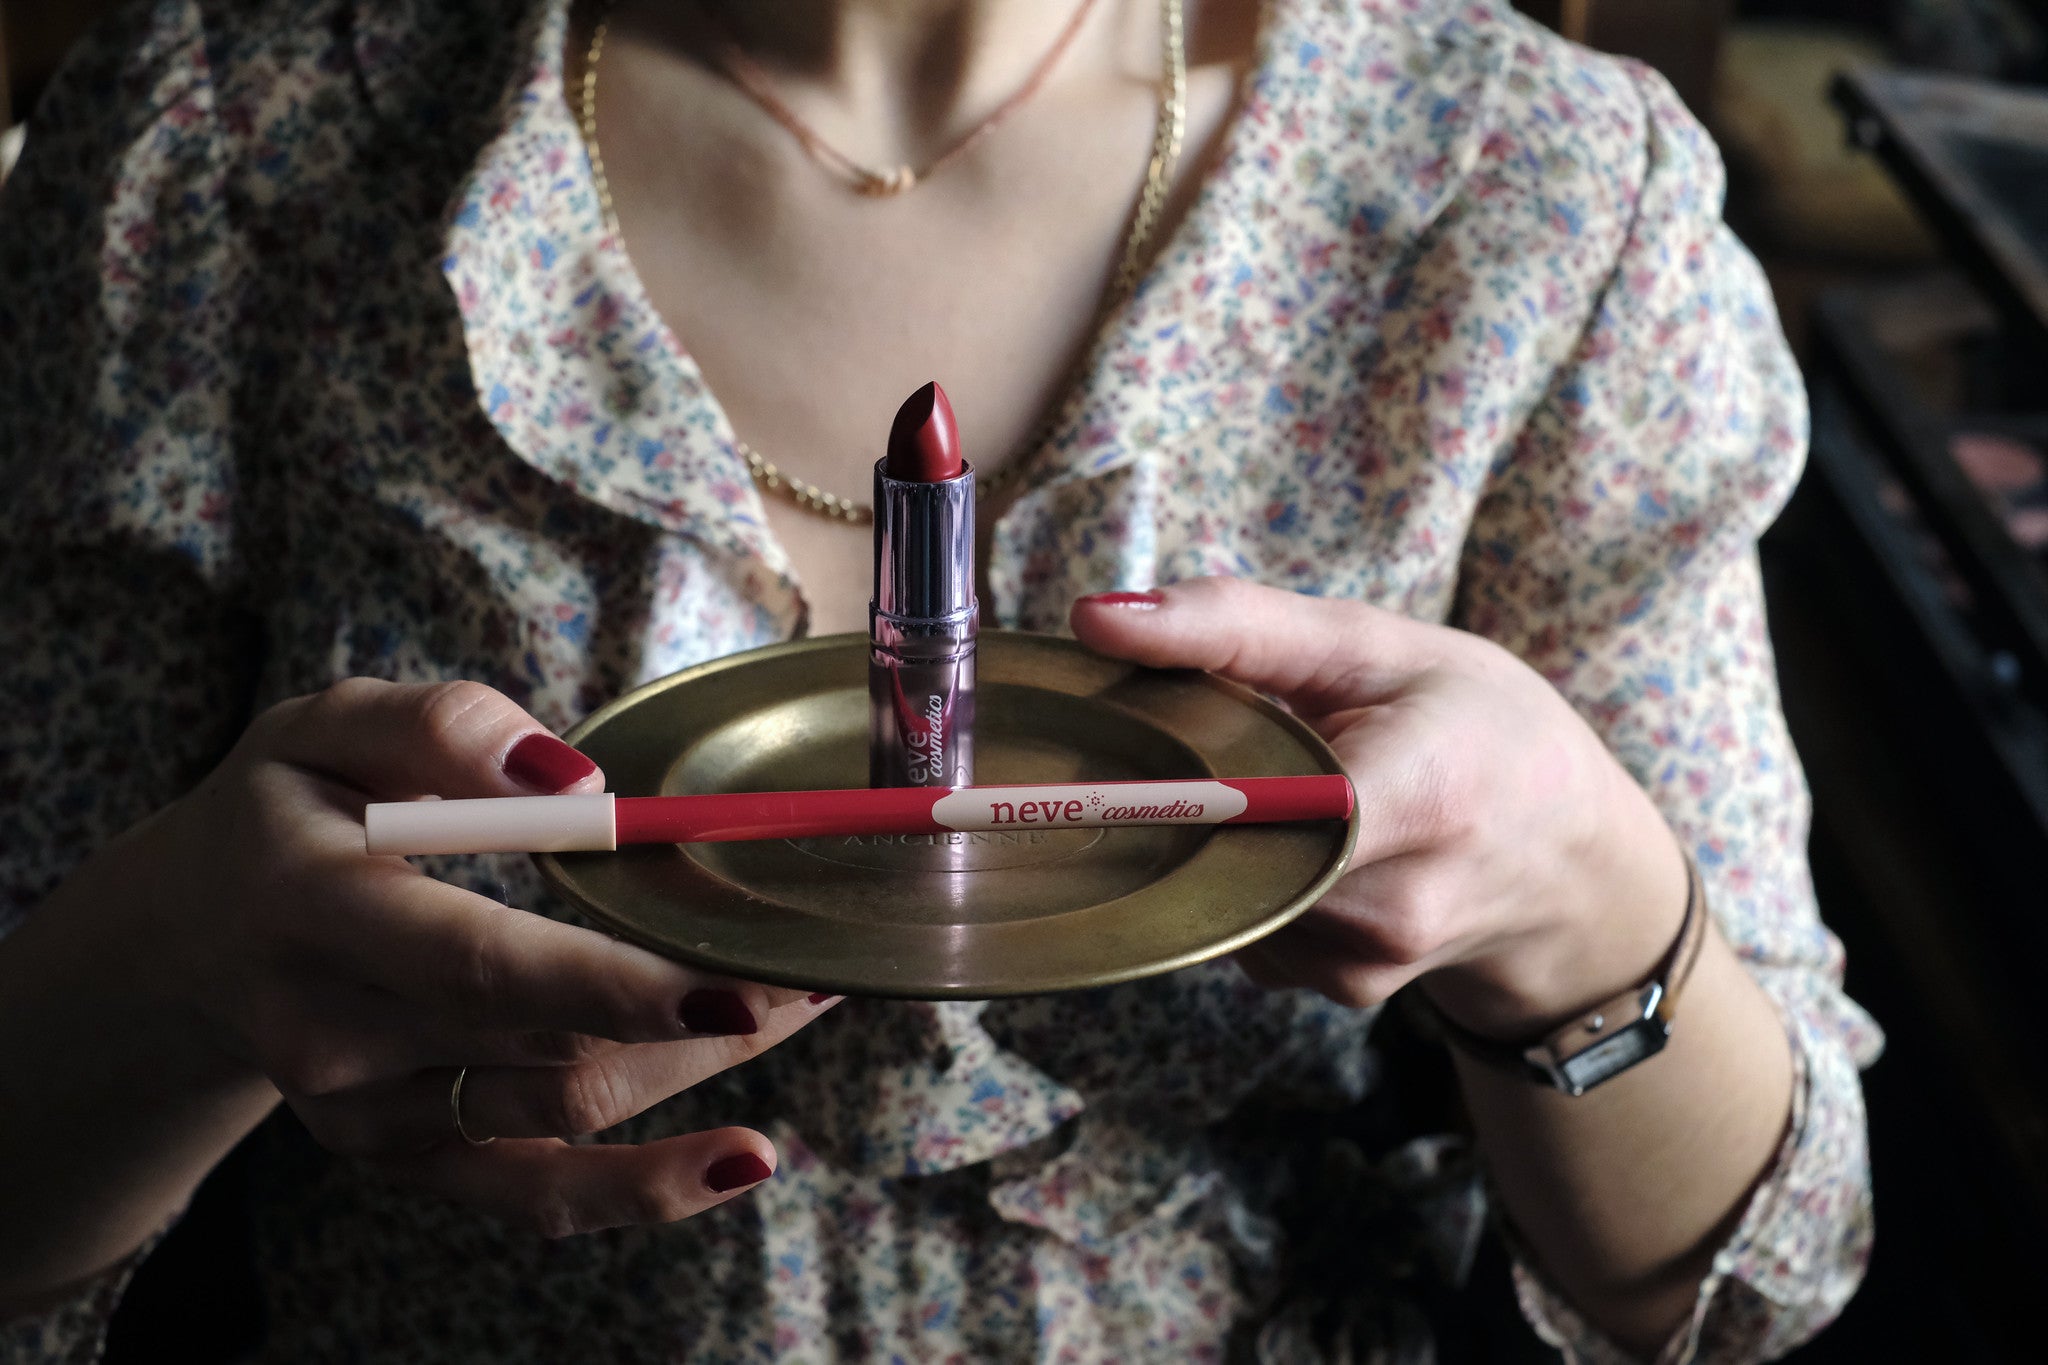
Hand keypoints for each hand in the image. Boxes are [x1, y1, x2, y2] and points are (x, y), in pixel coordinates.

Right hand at [65, 678, 833, 1236]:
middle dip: (702, 1007)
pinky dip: (644, 1189)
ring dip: (705, 1065)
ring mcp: (368, 1112)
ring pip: (570, 1107)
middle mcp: (333, 1034)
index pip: (479, 963)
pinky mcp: (404, 1155)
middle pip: (551, 1042)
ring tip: (810, 999)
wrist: (187, 939)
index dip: (614, 982)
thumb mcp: (325, 724)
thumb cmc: (285, 809)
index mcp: (313, 908)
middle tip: (818, 960)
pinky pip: (534, 1193)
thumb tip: (577, 783)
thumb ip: (440, 726)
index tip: (738, 976)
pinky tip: (743, 1159)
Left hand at [1072, 579, 1690, 1039]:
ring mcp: (1365, 963)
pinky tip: (1291, 843)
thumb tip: (1093, 620)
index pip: (1264, 807)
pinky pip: (1243, 929)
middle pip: (1218, 851)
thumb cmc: (1480, 727)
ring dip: (1212, 837)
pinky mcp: (1341, 991)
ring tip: (1269, 782)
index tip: (1107, 748)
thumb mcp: (1379, 645)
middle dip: (1180, 793)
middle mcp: (1394, 905)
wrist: (1572, 860)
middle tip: (1181, 736)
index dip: (1173, 780)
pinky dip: (1242, 878)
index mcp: (1420, 795)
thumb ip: (1236, 625)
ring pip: (1217, 893)